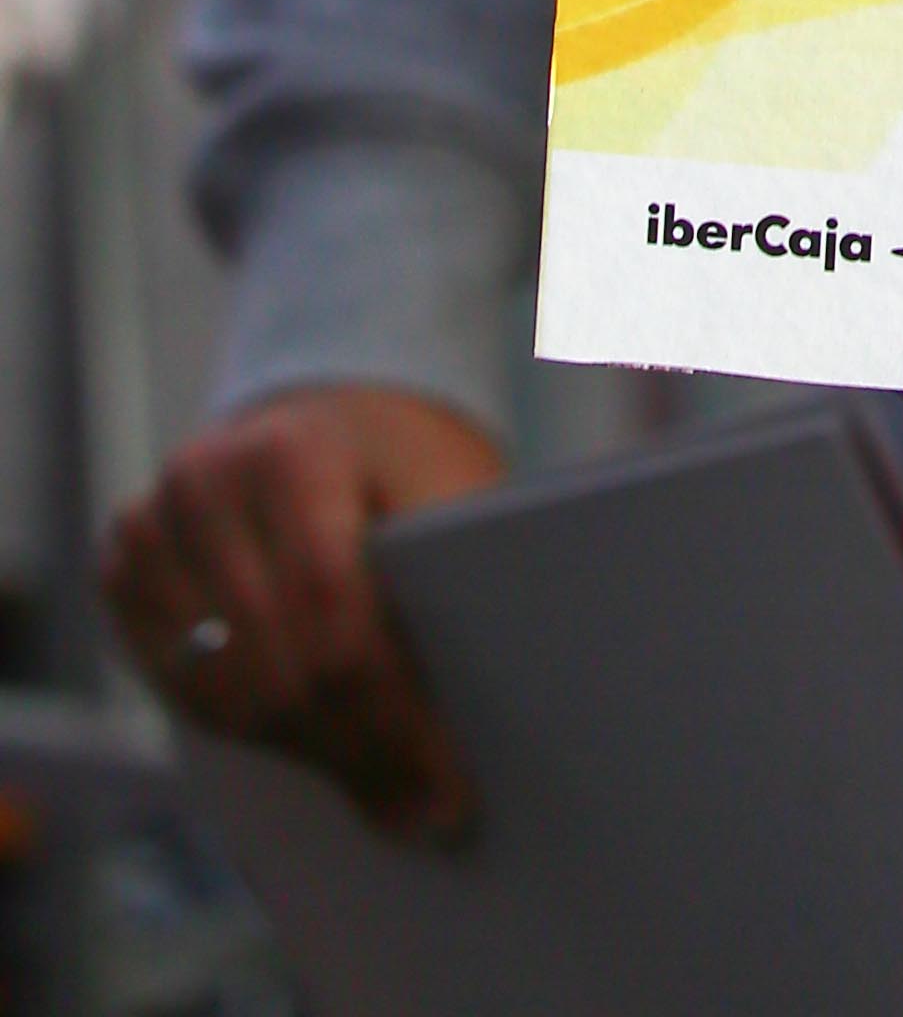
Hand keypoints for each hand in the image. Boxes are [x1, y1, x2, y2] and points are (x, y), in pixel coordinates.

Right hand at [103, 384, 503, 837]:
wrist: (319, 416)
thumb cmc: (400, 462)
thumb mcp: (444, 489)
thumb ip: (449, 586)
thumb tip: (451, 755)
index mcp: (292, 449)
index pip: (330, 606)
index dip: (387, 711)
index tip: (445, 790)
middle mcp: (204, 482)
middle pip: (274, 662)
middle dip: (356, 751)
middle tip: (424, 813)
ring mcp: (151, 527)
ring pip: (221, 692)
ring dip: (306, 753)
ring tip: (382, 792)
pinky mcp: (124, 569)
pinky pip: (178, 688)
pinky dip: (248, 730)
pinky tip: (315, 750)